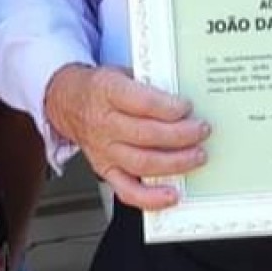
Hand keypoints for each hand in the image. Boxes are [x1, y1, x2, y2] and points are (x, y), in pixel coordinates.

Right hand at [44, 65, 207, 211]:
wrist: (69, 102)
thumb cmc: (102, 88)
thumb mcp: (123, 73)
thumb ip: (150, 83)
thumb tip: (184, 94)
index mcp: (108, 92)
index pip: (142, 102)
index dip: (168, 107)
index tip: (187, 107)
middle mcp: (104, 124)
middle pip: (146, 135)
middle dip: (180, 135)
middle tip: (202, 131)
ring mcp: (104, 151)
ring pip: (142, 163)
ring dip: (174, 163)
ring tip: (197, 156)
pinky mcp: (106, 171)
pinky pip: (127, 191)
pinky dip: (151, 197)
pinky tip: (172, 194)